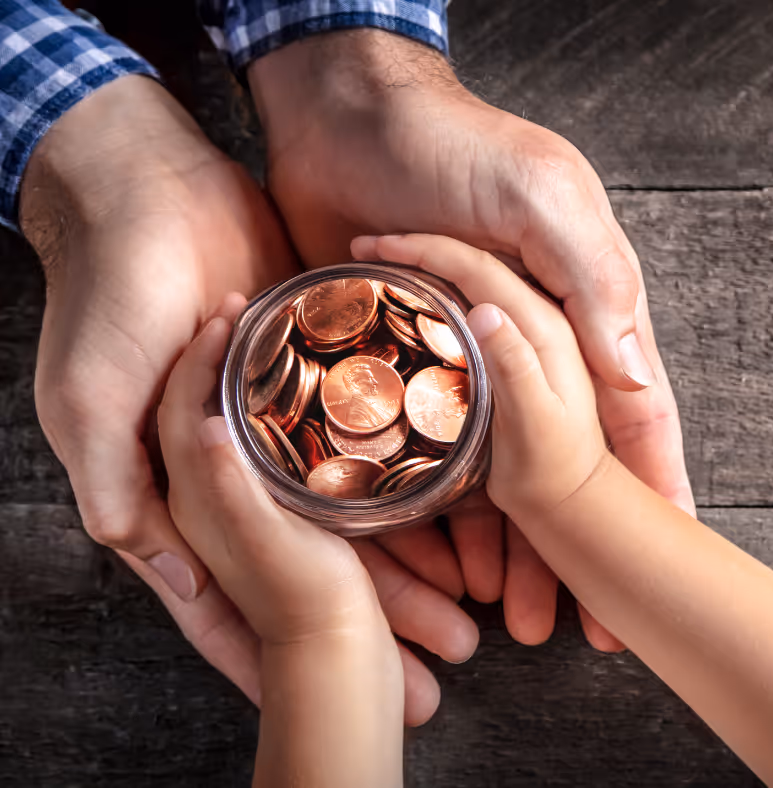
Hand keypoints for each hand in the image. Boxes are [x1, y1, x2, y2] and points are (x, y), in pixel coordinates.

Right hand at [22, 76, 474, 723]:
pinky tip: (465, 504)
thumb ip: (118, 481)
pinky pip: (377, 436)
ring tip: (476, 598)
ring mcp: (286, 424)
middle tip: (454, 648)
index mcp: (188, 488)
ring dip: (413, 555)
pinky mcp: (319, 374)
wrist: (148, 186)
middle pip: (323, 558)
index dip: (302, 647)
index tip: (376, 678)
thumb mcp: (90, 394)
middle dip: (385, 609)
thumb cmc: (114, 288)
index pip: (247, 593)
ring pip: (361, 509)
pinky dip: (416, 471)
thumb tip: (158, 566)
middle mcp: (244, 468)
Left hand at [249, 31, 694, 648]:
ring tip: (491, 611)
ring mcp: (463, 367)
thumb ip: (596, 289)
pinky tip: (428, 557)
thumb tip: (637, 382)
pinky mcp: (398, 369)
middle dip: (569, 546)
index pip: (631, 421)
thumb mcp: (546, 201)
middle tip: (560, 623)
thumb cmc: (457, 146)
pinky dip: (426, 506)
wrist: (345, 118)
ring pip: (492, 475)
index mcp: (581, 317)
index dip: (652, 495)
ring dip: (499, 544)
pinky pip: (418, 452)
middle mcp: (531, 352)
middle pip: (564, 467)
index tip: (664, 571)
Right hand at [351, 235, 607, 520]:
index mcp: (544, 327)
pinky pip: (480, 301)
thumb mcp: (534, 423)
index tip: (372, 245)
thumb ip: (515, 364)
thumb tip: (484, 310)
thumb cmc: (553, 472)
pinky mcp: (523, 347)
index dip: (423, 249)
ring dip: (430, 265)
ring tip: (381, 264)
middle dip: (420, 248)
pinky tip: (418, 299)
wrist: (578, 502)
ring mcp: (533, 332)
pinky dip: (444, 291)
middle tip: (366, 247)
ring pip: (476, 280)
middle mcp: (541, 319)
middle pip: (475, 264)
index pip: (477, 267)